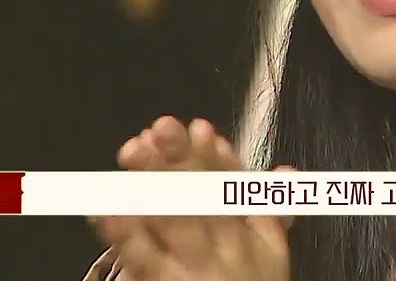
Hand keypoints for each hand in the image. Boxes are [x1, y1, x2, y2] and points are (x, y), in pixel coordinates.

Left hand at [88, 116, 292, 280]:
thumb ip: (271, 213)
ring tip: (133, 151)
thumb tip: (287, 171)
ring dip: (153, 182)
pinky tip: (108, 206)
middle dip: (182, 159)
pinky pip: (144, 260)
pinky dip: (125, 231)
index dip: (216, 157)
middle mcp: (228, 254)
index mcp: (255, 241)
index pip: (235, 189)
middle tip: (161, 128)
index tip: (199, 129)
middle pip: (204, 197)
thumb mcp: (270, 262)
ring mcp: (196, 273)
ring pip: (176, 220)